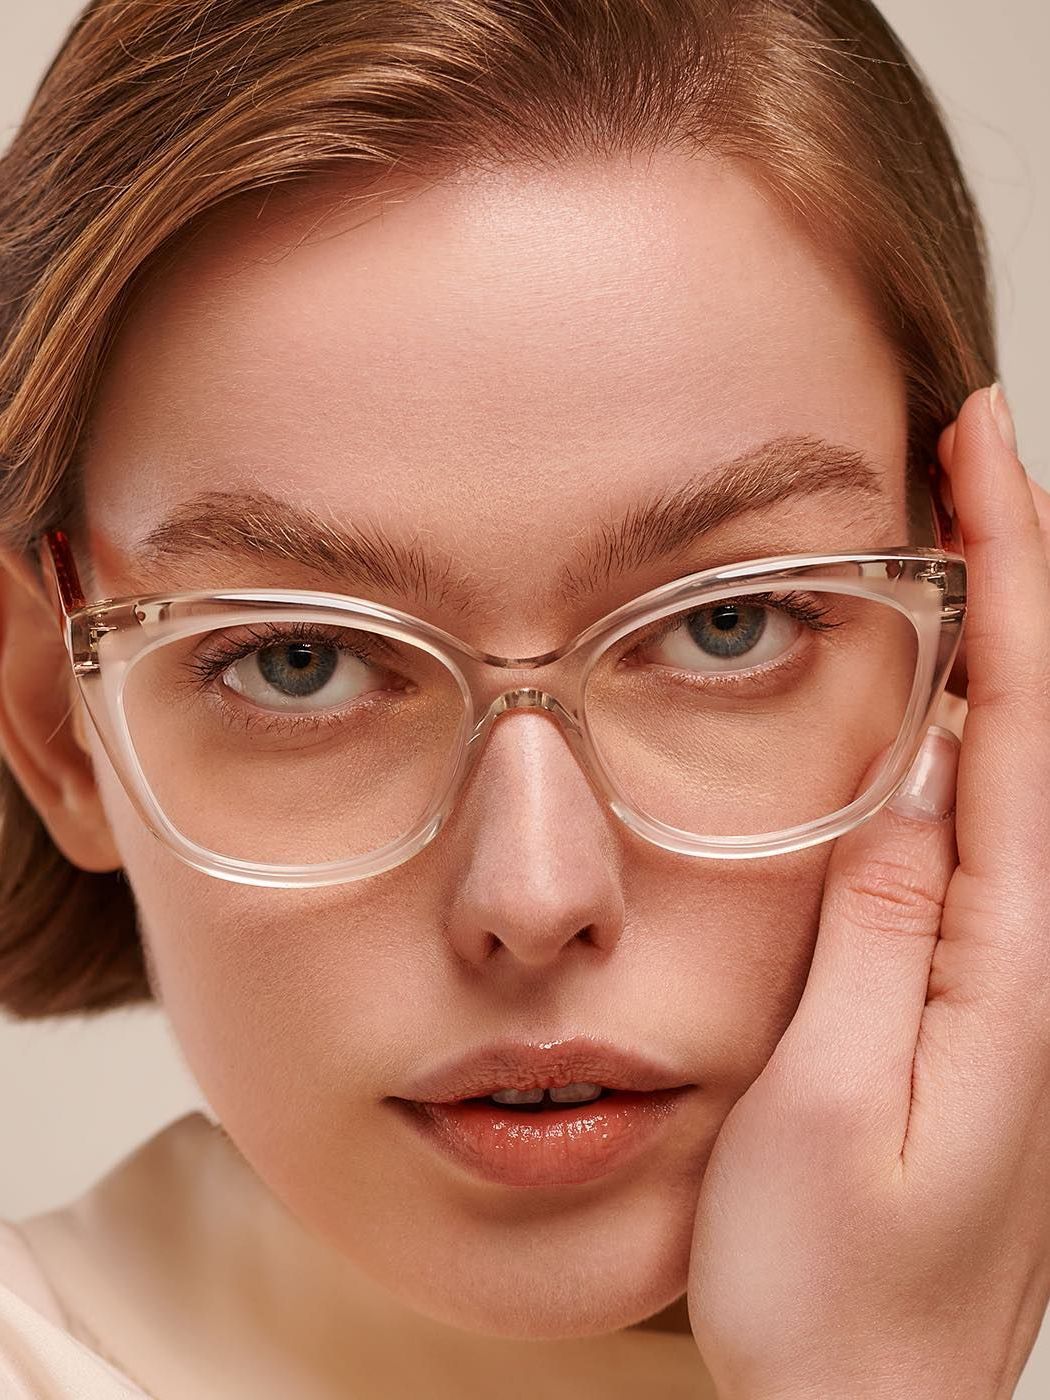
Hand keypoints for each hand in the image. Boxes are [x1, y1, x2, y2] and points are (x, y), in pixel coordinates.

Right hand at [686, 386, 1049, 1399]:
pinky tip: (944, 709)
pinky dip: (973, 737)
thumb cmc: (842, 1296)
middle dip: (1021, 575)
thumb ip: (868, 943)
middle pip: (1043, 726)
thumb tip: (898, 794)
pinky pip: (984, 833)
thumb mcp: (824, 1113)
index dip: (1014, 577)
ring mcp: (1007, 976)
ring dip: (1003, 644)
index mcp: (1011, 966)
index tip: (981, 457)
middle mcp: (1030, 957)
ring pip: (1020, 771)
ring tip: (962, 540)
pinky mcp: (969, 999)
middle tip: (972, 459)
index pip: (1027, 726)